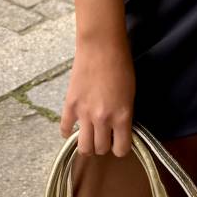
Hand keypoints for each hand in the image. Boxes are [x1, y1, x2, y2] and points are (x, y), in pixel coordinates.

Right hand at [59, 37, 135, 157]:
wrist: (101, 46)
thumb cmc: (121, 64)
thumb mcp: (131, 93)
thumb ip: (124, 114)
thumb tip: (118, 128)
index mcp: (122, 116)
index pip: (121, 149)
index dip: (121, 147)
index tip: (120, 141)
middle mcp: (103, 119)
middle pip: (100, 150)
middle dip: (104, 145)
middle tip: (104, 135)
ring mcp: (84, 113)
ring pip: (83, 147)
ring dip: (87, 144)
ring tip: (90, 135)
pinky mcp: (70, 105)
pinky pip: (65, 129)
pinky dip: (68, 132)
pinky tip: (73, 127)